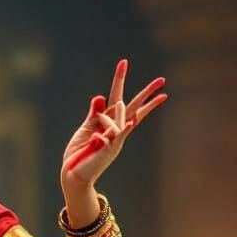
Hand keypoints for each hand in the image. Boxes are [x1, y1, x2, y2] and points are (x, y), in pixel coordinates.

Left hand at [60, 59, 166, 191]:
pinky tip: (120, 127)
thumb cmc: (79, 153)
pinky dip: (114, 129)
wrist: (74, 174)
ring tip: (98, 133)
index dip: (120, 80)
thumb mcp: (86, 129)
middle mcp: (116, 129)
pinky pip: (115, 133)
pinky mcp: (110, 147)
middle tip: (162, 79)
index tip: (124, 62)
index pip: (118, 97)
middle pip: (134, 106)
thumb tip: (100, 97)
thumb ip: (94, 114)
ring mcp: (115, 138)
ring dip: (109, 119)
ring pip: (120, 118)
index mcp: (108, 122)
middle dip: (147, 93)